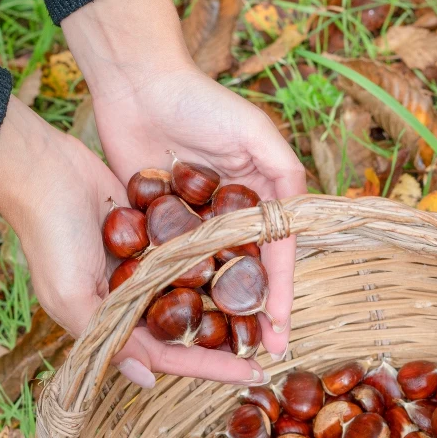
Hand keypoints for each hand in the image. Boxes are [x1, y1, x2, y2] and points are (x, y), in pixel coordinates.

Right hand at [0, 97, 270, 387]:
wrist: (42, 169)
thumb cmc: (49, 236)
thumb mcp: (72, 296)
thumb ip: (110, 339)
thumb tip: (147, 382)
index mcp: (113, 321)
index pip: (171, 355)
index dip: (212, 367)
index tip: (254, 374)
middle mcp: (133, 297)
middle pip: (190, 328)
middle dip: (228, 339)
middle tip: (272, 346)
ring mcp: (146, 263)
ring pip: (197, 290)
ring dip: (229, 298)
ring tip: (271, 307)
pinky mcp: (156, 229)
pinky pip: (195, 250)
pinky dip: (220, 257)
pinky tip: (256, 260)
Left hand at [62, 0, 306, 360]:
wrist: (136, 85)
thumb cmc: (200, 102)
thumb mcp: (254, 132)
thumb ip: (283, 171)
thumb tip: (301, 220)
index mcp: (259, 196)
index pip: (276, 253)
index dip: (282, 290)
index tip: (282, 326)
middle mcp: (230, 215)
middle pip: (247, 273)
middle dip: (256, 313)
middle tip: (262, 352)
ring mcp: (193, 222)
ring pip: (211, 277)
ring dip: (219, 312)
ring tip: (225, 349)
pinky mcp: (156, 224)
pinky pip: (170, 265)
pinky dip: (177, 291)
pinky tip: (180, 323)